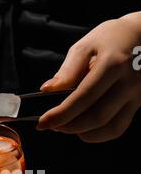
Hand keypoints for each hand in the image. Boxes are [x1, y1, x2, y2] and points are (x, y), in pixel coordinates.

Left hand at [37, 13, 140, 141]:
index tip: (42, 123)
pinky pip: (118, 128)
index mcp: (113, 64)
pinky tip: (84, 128)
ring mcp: (138, 95)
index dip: (61, 114)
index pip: (84, 97)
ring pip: (110, 128)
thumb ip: (68, 70)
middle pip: (97, 117)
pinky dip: (98, 134)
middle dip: (70, 126)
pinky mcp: (139, 104)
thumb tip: (47, 90)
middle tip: (53, 125)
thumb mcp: (86, 46)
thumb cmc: (111, 39)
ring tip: (67, 126)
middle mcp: (129, 82)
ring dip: (84, 133)